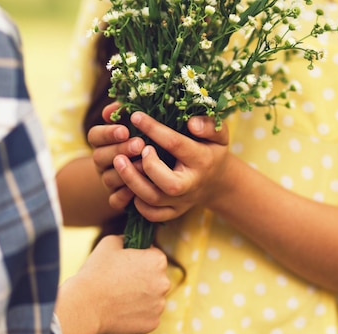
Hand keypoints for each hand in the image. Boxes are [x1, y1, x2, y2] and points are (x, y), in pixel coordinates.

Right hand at [55, 235, 169, 333]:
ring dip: (141, 298)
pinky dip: (137, 315)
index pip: (154, 256)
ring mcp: (159, 305)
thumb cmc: (96, 272)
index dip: (139, 259)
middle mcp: (164, 283)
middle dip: (143, 279)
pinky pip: (147, 316)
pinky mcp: (152, 324)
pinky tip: (121, 312)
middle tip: (120, 283)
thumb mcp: (109, 243)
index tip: (125, 265)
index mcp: (157, 261)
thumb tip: (130, 242)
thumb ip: (126, 239)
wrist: (85, 305)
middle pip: (156, 279)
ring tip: (118, 299)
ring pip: (152, 298)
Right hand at [87, 103, 144, 210]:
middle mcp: (102, 162)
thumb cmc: (143, 138)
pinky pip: (114, 201)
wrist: (152, 169)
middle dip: (119, 150)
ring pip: (108, 179)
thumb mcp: (135, 122)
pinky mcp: (116, 198)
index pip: (94, 135)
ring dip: (125, 172)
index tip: (125, 130)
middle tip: (139, 144)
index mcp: (102, 142)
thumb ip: (125, 111)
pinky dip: (123, 196)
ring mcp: (108, 181)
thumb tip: (112, 109)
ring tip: (144, 165)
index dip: (107, 133)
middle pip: (99, 157)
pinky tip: (136, 190)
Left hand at [112, 112, 230, 222]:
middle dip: (147, 166)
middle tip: (134, 147)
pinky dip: (138, 203)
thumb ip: (210, 126)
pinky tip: (131, 184)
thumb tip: (192, 123)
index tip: (135, 116)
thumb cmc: (211, 151)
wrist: (216, 182)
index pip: (176, 145)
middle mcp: (191, 184)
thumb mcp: (218, 135)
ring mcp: (181, 202)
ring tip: (119, 161)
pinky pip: (152, 214)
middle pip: (168, 184)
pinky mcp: (172, 212)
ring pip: (153, 200)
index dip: (154, 130)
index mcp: (202, 160)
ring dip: (132, 182)